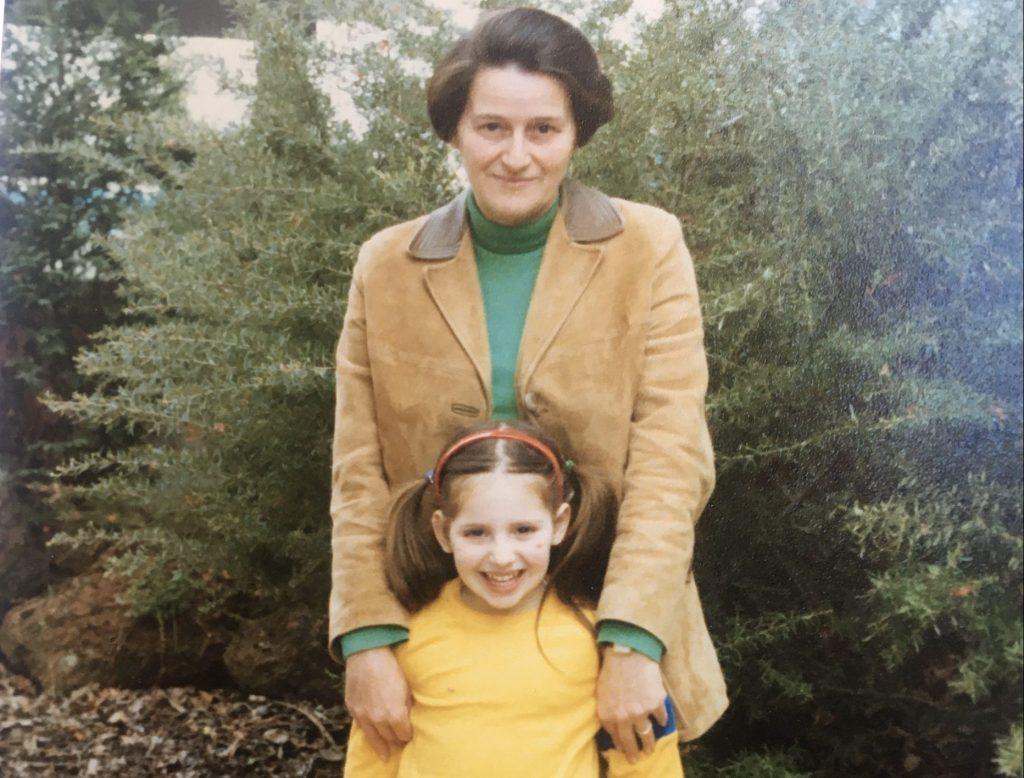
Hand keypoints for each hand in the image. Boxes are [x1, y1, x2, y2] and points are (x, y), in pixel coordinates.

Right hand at [344, 646, 412, 760]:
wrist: (368, 652)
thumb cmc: (391, 667)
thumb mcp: (406, 687)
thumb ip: (406, 707)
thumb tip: (408, 718)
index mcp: (394, 714)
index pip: (404, 735)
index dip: (408, 735)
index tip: (410, 734)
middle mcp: (377, 719)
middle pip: (389, 738)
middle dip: (396, 739)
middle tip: (400, 739)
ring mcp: (362, 714)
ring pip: (372, 738)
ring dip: (380, 745)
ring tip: (385, 753)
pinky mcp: (352, 707)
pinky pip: (360, 725)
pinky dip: (368, 730)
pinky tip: (371, 733)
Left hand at [596, 647, 668, 763]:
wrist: (628, 653)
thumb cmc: (612, 670)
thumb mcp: (601, 693)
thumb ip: (607, 712)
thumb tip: (613, 726)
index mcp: (609, 716)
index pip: (616, 738)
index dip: (622, 746)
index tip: (626, 751)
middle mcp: (624, 718)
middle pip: (631, 743)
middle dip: (635, 753)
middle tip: (639, 757)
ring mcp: (641, 713)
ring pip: (647, 735)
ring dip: (650, 743)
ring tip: (651, 747)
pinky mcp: (656, 704)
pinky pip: (661, 718)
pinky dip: (662, 719)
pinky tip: (662, 720)